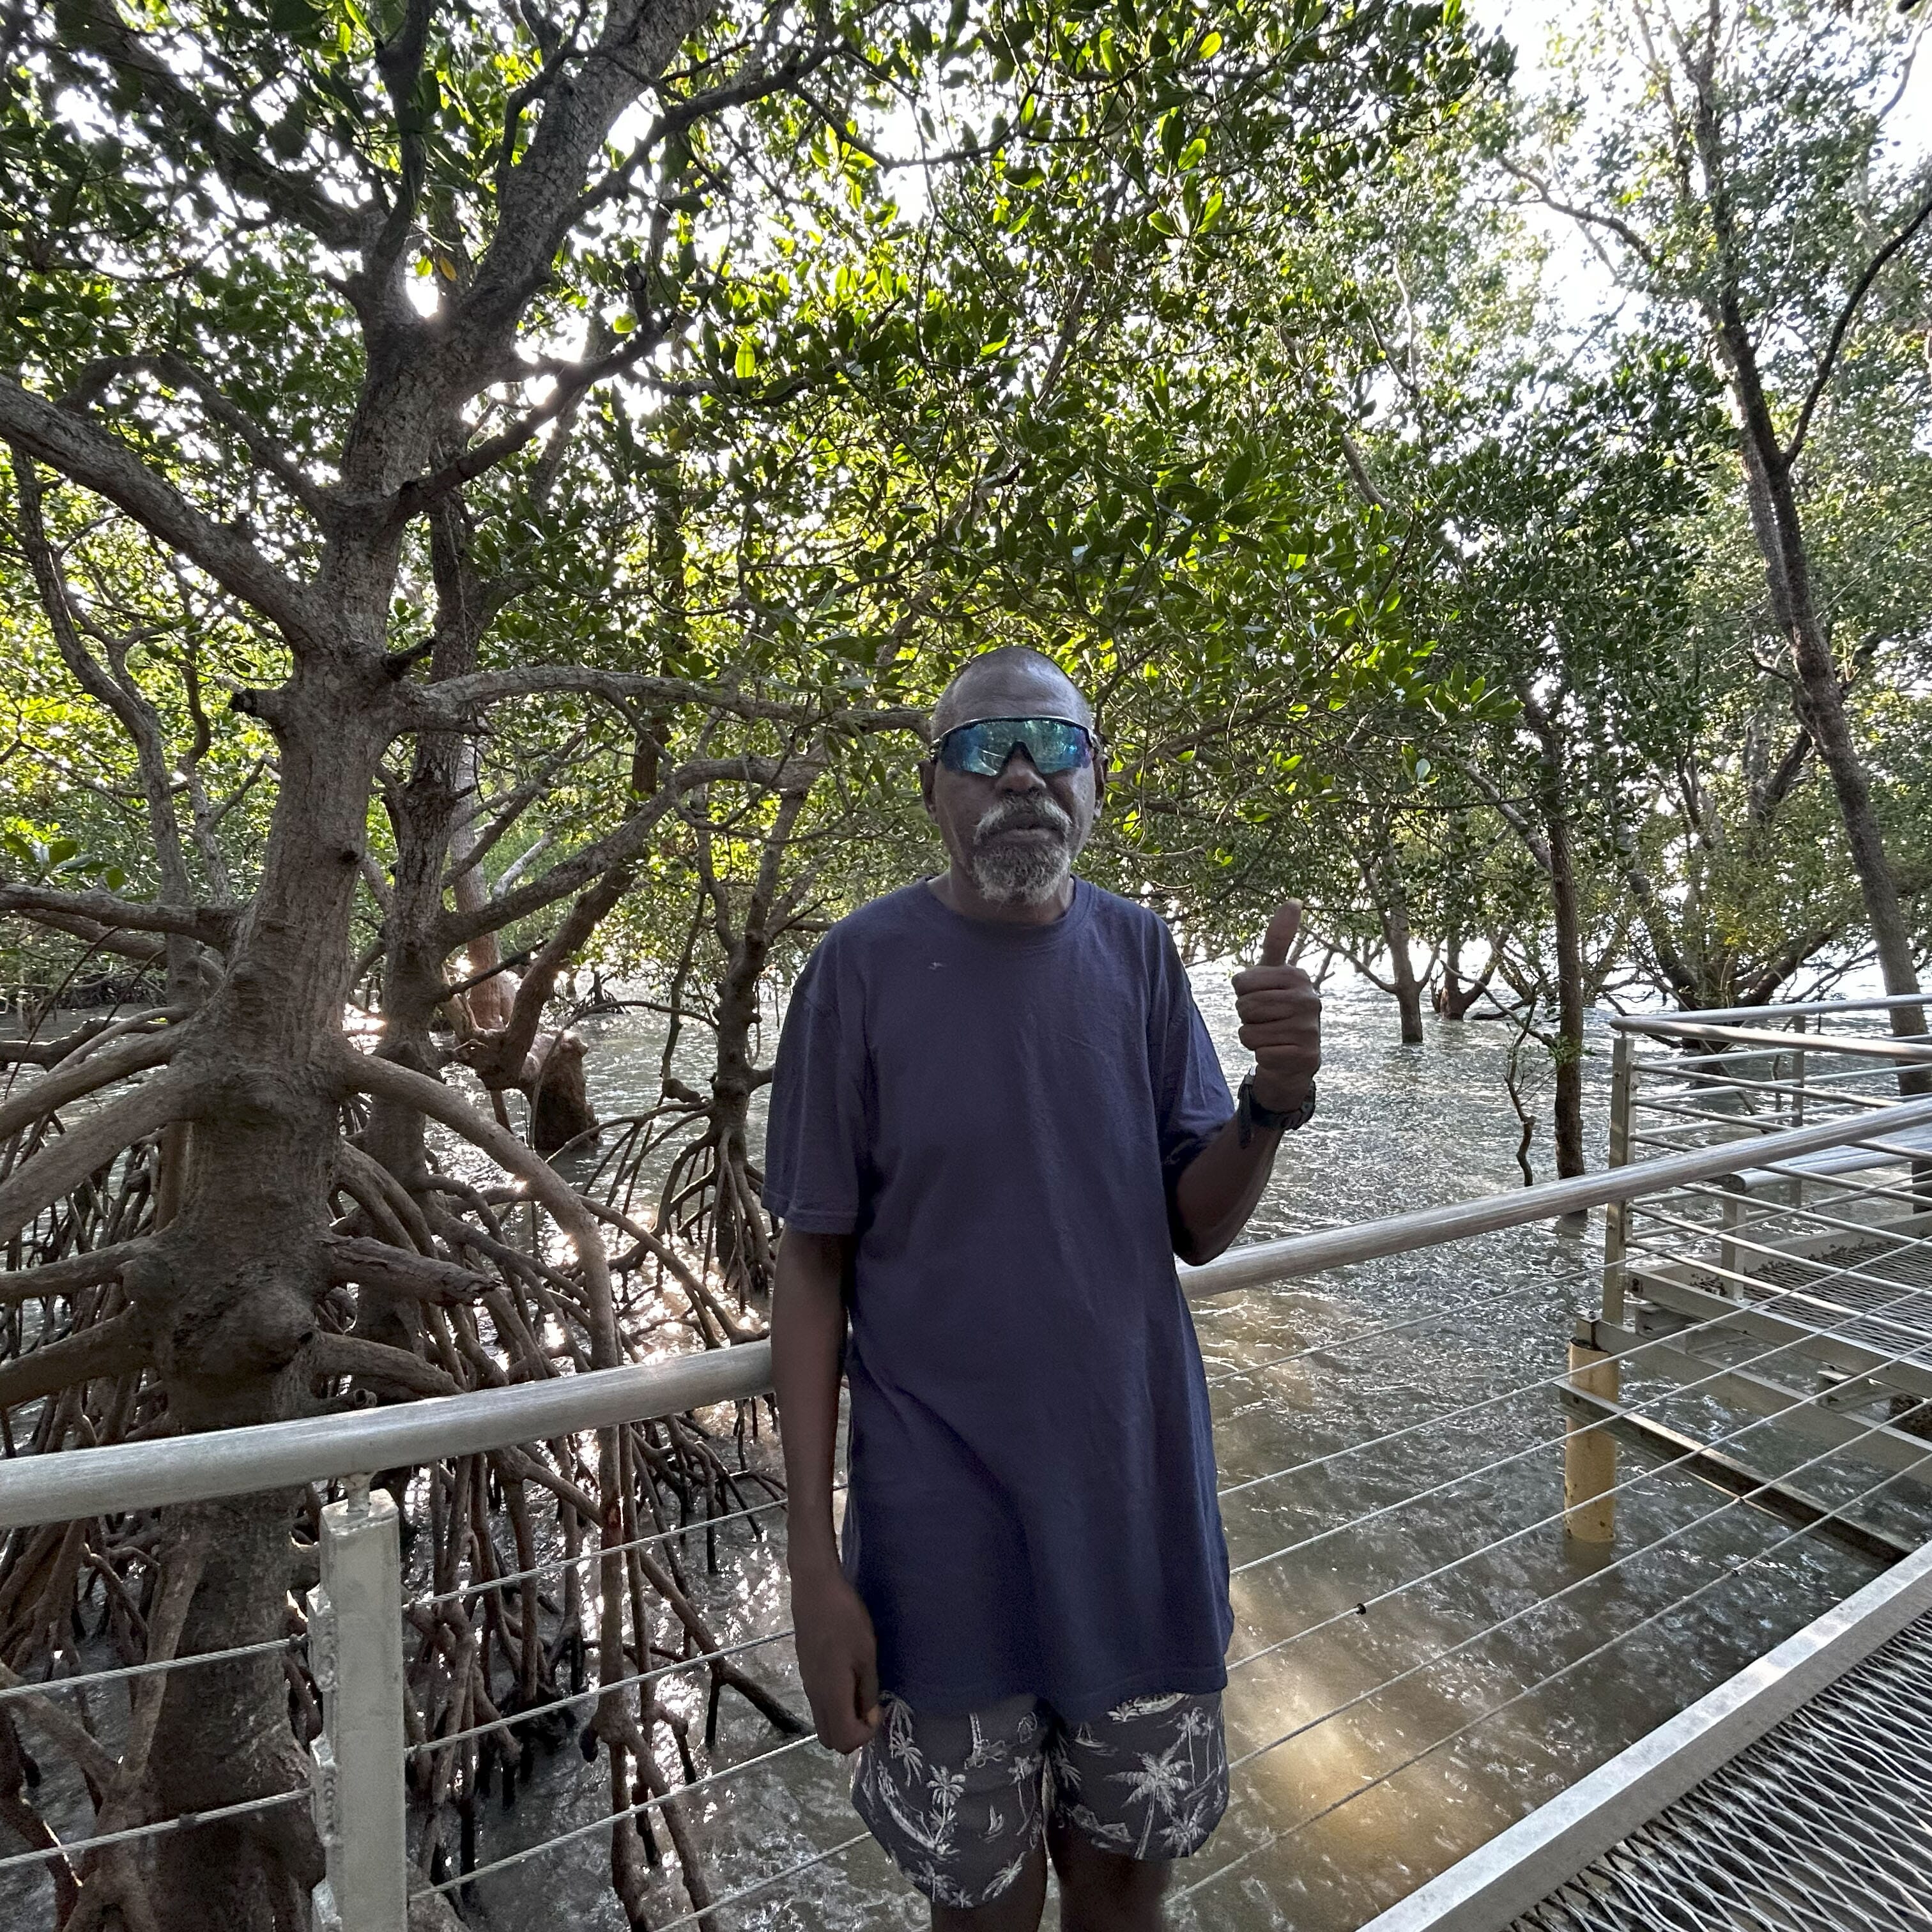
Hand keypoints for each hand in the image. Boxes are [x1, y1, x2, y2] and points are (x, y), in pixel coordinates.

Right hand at [790, 1564, 880, 1751]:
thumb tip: (870, 1718)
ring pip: (823, 1722)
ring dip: (843, 1719)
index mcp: (831, 1695)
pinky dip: (835, 1705)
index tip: (877, 1710)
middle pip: (829, 1739)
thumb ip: (868, 1691)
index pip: (844, 1741)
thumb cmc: (845, 1619)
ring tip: (861, 1691)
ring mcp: (807, 1684)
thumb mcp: (866, 1655)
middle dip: (853, 1734)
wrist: (815, 1591)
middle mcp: (815, 1696)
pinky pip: (819, 1704)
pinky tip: (848, 1677)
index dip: (865, 1734)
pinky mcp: (805, 1672)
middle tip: (869, 1707)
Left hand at [1231, 900, 1320, 1112]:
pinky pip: (1259, 1052)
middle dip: (1246, 1016)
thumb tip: (1294, 899)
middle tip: (1265, 1019)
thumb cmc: (1277, 1009)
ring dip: (1251, 1036)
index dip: (1242, 993)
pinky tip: (1276, 1052)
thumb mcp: (1274, 973)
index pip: (1240, 982)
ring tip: (1270, 1034)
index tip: (1260, 996)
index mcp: (1297, 976)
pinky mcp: (1305, 1055)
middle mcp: (1310, 999)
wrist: (1293, 1058)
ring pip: (1248, 1031)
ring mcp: (1310, 1029)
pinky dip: (1260, 1054)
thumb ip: (1279, 939)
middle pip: (1244, 1006)